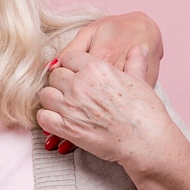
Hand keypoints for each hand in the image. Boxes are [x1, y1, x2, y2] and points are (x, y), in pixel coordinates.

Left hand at [44, 12, 162, 154]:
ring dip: (52, 99)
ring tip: (63, 105)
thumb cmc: (146, 111)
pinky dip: (47, 118)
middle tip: (71, 91)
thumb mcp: (141, 80)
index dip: (72, 66)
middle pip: (55, 75)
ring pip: (45, 94)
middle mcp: (80, 84)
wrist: (146, 141)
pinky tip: (58, 120)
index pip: (69, 57)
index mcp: (96, 68)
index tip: (76, 73)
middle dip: (61, 82)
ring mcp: (71, 106)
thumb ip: (134, 62)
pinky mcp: (67, 128)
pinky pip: (43, 117)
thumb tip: (139, 48)